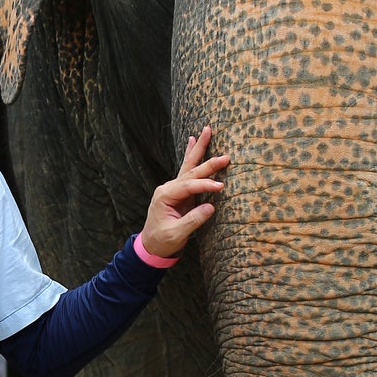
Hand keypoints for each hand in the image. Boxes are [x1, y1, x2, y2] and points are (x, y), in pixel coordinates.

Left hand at [139, 127, 229, 257]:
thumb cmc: (162, 241)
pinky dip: (191, 156)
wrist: (151, 245)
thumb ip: (192, 220)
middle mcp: (168, 188)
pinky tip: (192, 141)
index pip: (189, 186)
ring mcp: (173, 188)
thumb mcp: (176, 234)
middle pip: (190, 170)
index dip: (205, 185)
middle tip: (225, 155)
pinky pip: (187, 171)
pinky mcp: (179, 191)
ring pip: (188, 166)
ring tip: (205, 131)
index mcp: (165, 196)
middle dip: (207, 161)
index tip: (221, 186)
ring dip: (198, 149)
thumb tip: (211, 207)